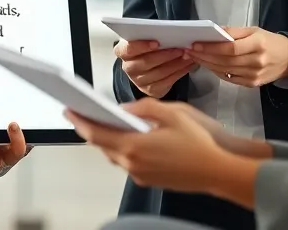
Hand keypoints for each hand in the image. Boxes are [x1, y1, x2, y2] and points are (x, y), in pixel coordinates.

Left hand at [66, 98, 228, 192]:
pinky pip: (129, 163)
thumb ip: (143, 107)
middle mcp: (133, 164)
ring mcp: (140, 175)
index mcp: (134, 146)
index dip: (79, 121)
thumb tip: (125, 109)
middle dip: (92, 129)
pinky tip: (129, 138)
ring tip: (103, 123)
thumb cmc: (199, 142)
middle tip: (84, 114)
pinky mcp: (149, 180)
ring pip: (115, 155)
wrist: (219, 170)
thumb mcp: (172, 112)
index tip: (68, 110)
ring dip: (108, 140)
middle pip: (103, 146)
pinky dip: (123, 149)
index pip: (96, 133)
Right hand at [116, 39, 196, 97]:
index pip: (129, 49)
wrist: (148, 65)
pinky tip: (187, 65)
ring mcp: (138, 81)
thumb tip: (170, 31)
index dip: (142, 46)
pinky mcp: (150, 90)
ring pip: (159, 73)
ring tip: (187, 56)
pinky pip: (167, 82)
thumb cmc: (147, 48)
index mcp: (123, 51)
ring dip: (176, 64)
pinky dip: (179, 72)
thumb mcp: (145, 38)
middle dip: (166, 55)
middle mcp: (128, 67)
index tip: (157, 42)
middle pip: (146, 62)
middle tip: (181, 49)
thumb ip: (151, 35)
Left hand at [186, 28, 287, 87]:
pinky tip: (207, 65)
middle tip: (188, 51)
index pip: (230, 48)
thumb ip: (234, 32)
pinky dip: (216, 71)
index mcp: (258, 45)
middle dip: (204, 56)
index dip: (211, 48)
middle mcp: (256, 62)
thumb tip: (213, 31)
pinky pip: (229, 78)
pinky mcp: (252, 84)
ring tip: (194, 57)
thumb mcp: (254, 30)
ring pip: (224, 71)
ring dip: (206, 64)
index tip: (195, 44)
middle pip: (225, 61)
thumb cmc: (269, 41)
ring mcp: (254, 75)